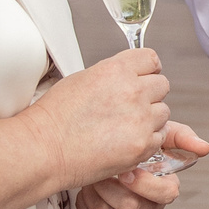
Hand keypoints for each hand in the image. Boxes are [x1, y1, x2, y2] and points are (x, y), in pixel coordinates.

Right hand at [28, 50, 171, 190]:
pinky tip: (126, 140)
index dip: (147, 69)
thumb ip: (112, 74)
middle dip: (149, 94)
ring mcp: (140, 120)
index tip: (144, 77)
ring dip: (150, 118)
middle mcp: (132, 91)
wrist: (44, 149)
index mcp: (116, 70)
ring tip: (125, 126)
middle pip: (162, 85)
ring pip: (164, 112)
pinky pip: (159, 137)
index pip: (151, 59)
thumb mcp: (82, 78)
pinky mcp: (142, 145)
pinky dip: (147, 139)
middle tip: (131, 106)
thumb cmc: (55, 118)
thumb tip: (128, 76)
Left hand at [77, 122, 208, 208]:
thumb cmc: (131, 148)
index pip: (166, 194)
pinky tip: (87, 193)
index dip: (145, 184)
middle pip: (133, 207)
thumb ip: (181, 138)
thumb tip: (205, 148)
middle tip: (101, 173)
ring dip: (95, 194)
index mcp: (164, 189)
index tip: (126, 170)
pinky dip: (85, 208)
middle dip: (111, 188)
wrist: (100, 158)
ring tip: (92, 179)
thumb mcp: (157, 136)